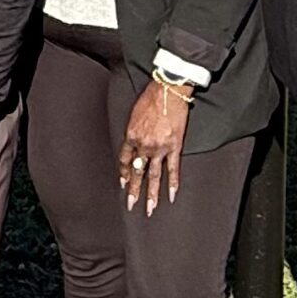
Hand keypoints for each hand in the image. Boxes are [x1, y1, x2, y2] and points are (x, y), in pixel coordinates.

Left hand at [120, 79, 188, 214]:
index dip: (122, 172)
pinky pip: (173, 169)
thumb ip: (133, 131)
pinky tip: (171, 195)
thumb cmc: (150, 97)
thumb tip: (133, 142)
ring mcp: (160, 148)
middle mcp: (144, 145)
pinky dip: (173, 183)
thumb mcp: (134, 113)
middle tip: (131, 204)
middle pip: (136, 171)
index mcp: (131, 135)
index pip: (124, 159)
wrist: (168, 89)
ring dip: (151, 193)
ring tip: (150, 208)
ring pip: (153, 175)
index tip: (122, 183)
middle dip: (133, 190)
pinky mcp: (174, 146)